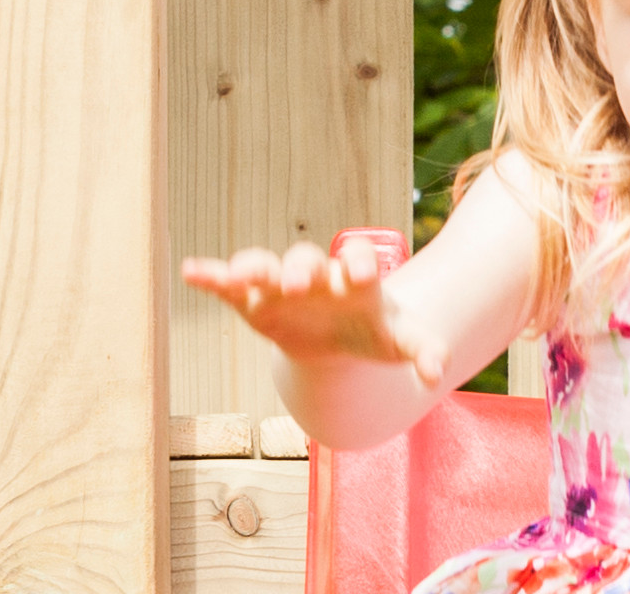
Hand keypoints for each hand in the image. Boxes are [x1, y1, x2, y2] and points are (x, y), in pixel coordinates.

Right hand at [181, 236, 447, 384]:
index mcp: (355, 278)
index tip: (361, 273)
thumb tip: (438, 371)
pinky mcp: (255, 300)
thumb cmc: (372, 331)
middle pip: (307, 260)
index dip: (359, 262)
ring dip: (254, 267)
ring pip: (267, 267)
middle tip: (296, 283)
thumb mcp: (398, 341)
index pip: (358, 259)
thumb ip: (422, 349)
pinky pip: (231, 285)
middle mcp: (317, 274)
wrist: (339, 335)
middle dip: (301, 269)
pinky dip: (212, 276)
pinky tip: (190, 271)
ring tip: (239, 274)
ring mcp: (283, 284)